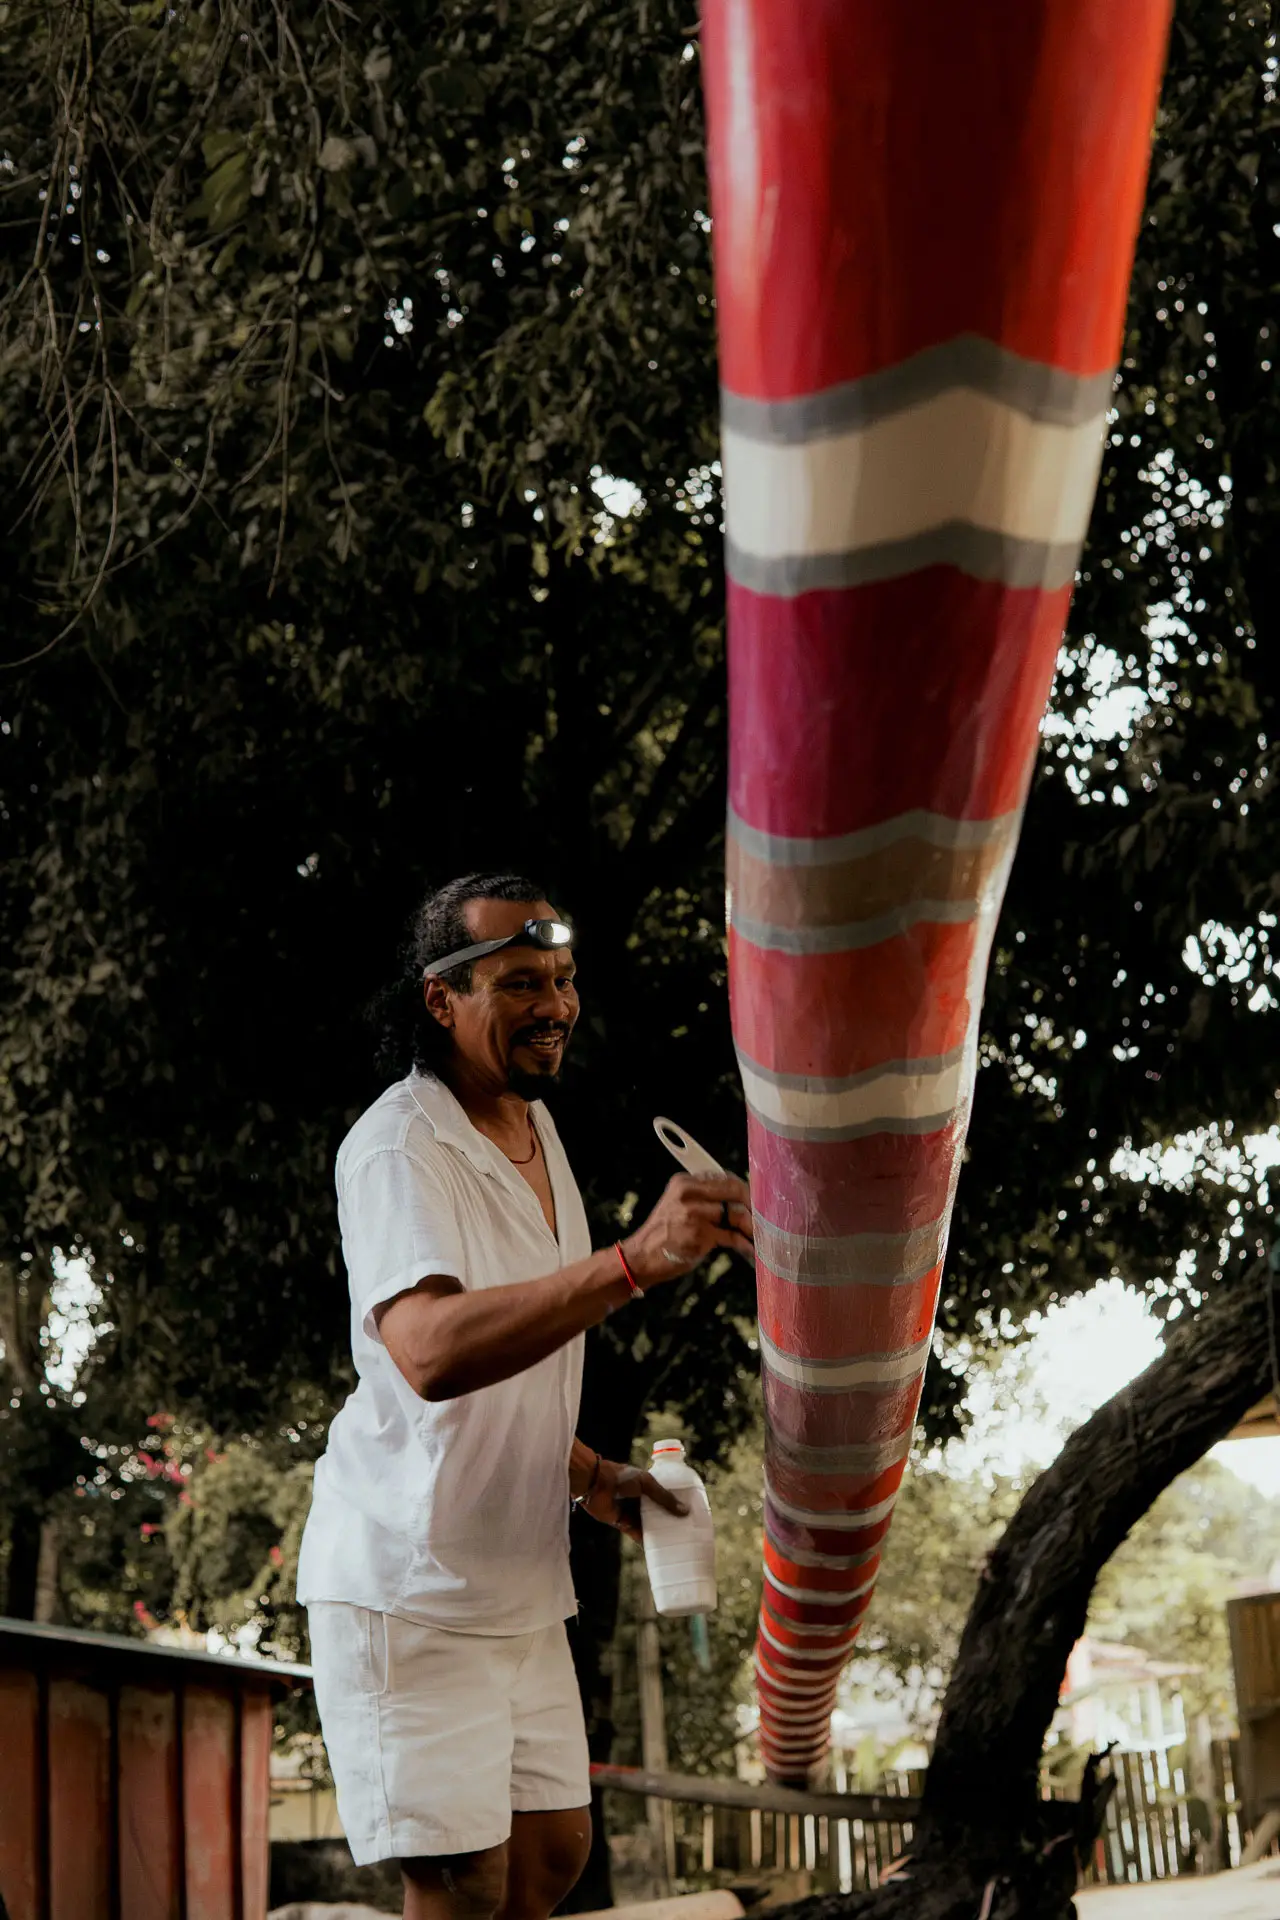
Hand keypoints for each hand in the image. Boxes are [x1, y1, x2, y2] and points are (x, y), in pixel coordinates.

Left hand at [580, 1457, 686, 1541]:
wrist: (594, 1484)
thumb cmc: (620, 1476)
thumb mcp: (647, 1483)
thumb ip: (664, 1498)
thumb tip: (685, 1511)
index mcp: (647, 1485)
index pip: (665, 1496)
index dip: (676, 1504)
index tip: (690, 1514)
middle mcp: (640, 1499)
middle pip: (659, 1513)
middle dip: (670, 1521)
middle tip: (687, 1533)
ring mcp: (632, 1512)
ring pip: (650, 1525)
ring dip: (660, 1534)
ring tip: (677, 1544)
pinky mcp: (623, 1524)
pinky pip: (637, 1535)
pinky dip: (647, 1543)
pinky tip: (659, 1551)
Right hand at [621, 1171, 752, 1286]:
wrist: (641, 1258)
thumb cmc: (664, 1235)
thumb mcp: (678, 1206)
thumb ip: (703, 1199)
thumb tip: (737, 1200)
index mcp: (683, 1182)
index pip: (722, 1177)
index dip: (743, 1188)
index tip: (754, 1198)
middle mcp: (688, 1193)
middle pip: (733, 1190)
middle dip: (752, 1204)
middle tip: (764, 1215)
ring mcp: (694, 1213)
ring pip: (735, 1213)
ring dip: (750, 1226)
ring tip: (758, 1234)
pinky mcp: (700, 1234)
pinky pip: (731, 1237)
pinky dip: (744, 1245)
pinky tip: (751, 1249)